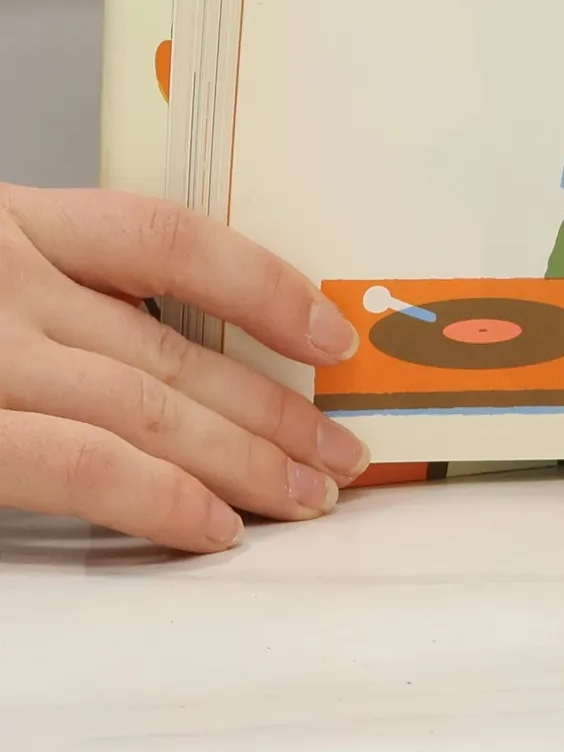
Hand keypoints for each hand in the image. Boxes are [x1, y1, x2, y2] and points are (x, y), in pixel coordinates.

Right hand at [0, 183, 368, 553]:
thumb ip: (58, 292)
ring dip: (243, 461)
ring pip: (147, 408)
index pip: (169, 240)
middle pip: (174, 347)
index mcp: (16, 225)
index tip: (333, 338)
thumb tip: (169, 342)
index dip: (264, 289)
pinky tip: (214, 526)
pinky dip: (159, 498)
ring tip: (305, 497)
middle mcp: (6, 282)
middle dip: (275, 408)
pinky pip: (81, 465)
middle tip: (342, 450)